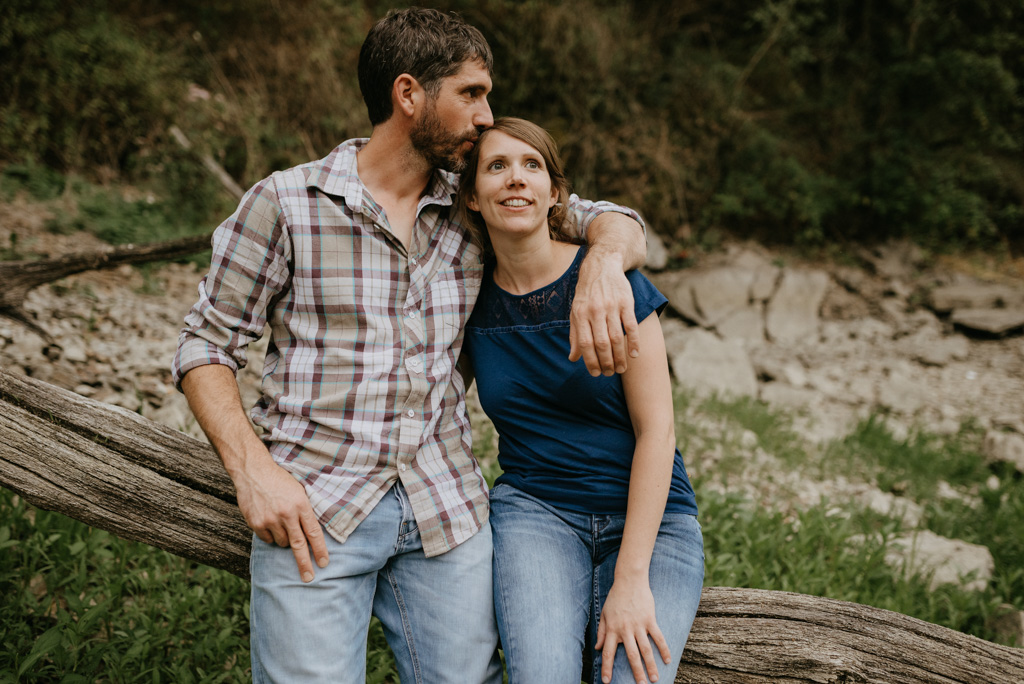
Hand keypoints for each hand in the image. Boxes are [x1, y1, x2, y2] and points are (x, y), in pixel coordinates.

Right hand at [234, 454, 328, 582]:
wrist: (253, 472)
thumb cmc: (280, 481)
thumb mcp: (299, 491)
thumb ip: (305, 511)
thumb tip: (312, 534)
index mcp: (301, 504)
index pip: (313, 532)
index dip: (320, 549)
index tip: (324, 563)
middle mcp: (287, 514)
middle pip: (298, 545)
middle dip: (305, 563)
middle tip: (309, 578)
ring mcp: (270, 519)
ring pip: (282, 542)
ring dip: (285, 540)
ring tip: (283, 524)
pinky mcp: (256, 523)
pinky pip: (268, 539)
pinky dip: (271, 536)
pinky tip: (270, 523)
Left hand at [569, 251, 639, 375]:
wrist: (602, 267)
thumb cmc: (587, 294)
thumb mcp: (575, 312)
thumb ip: (575, 335)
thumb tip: (572, 358)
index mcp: (580, 315)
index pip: (585, 344)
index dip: (590, 361)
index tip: (596, 373)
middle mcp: (595, 311)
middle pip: (602, 343)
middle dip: (606, 362)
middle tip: (610, 373)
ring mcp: (611, 306)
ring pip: (617, 337)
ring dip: (620, 356)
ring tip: (621, 369)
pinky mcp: (626, 302)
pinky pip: (631, 326)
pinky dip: (634, 342)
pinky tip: (634, 354)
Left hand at [595, 578, 670, 683]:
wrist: (629, 580)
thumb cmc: (615, 597)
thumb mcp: (604, 614)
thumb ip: (601, 632)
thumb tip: (597, 648)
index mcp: (612, 629)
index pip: (607, 653)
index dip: (607, 668)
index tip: (607, 681)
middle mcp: (625, 629)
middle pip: (631, 656)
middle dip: (636, 673)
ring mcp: (638, 625)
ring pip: (645, 650)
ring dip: (650, 666)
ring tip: (655, 679)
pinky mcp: (650, 619)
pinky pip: (658, 637)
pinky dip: (663, 649)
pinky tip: (668, 660)